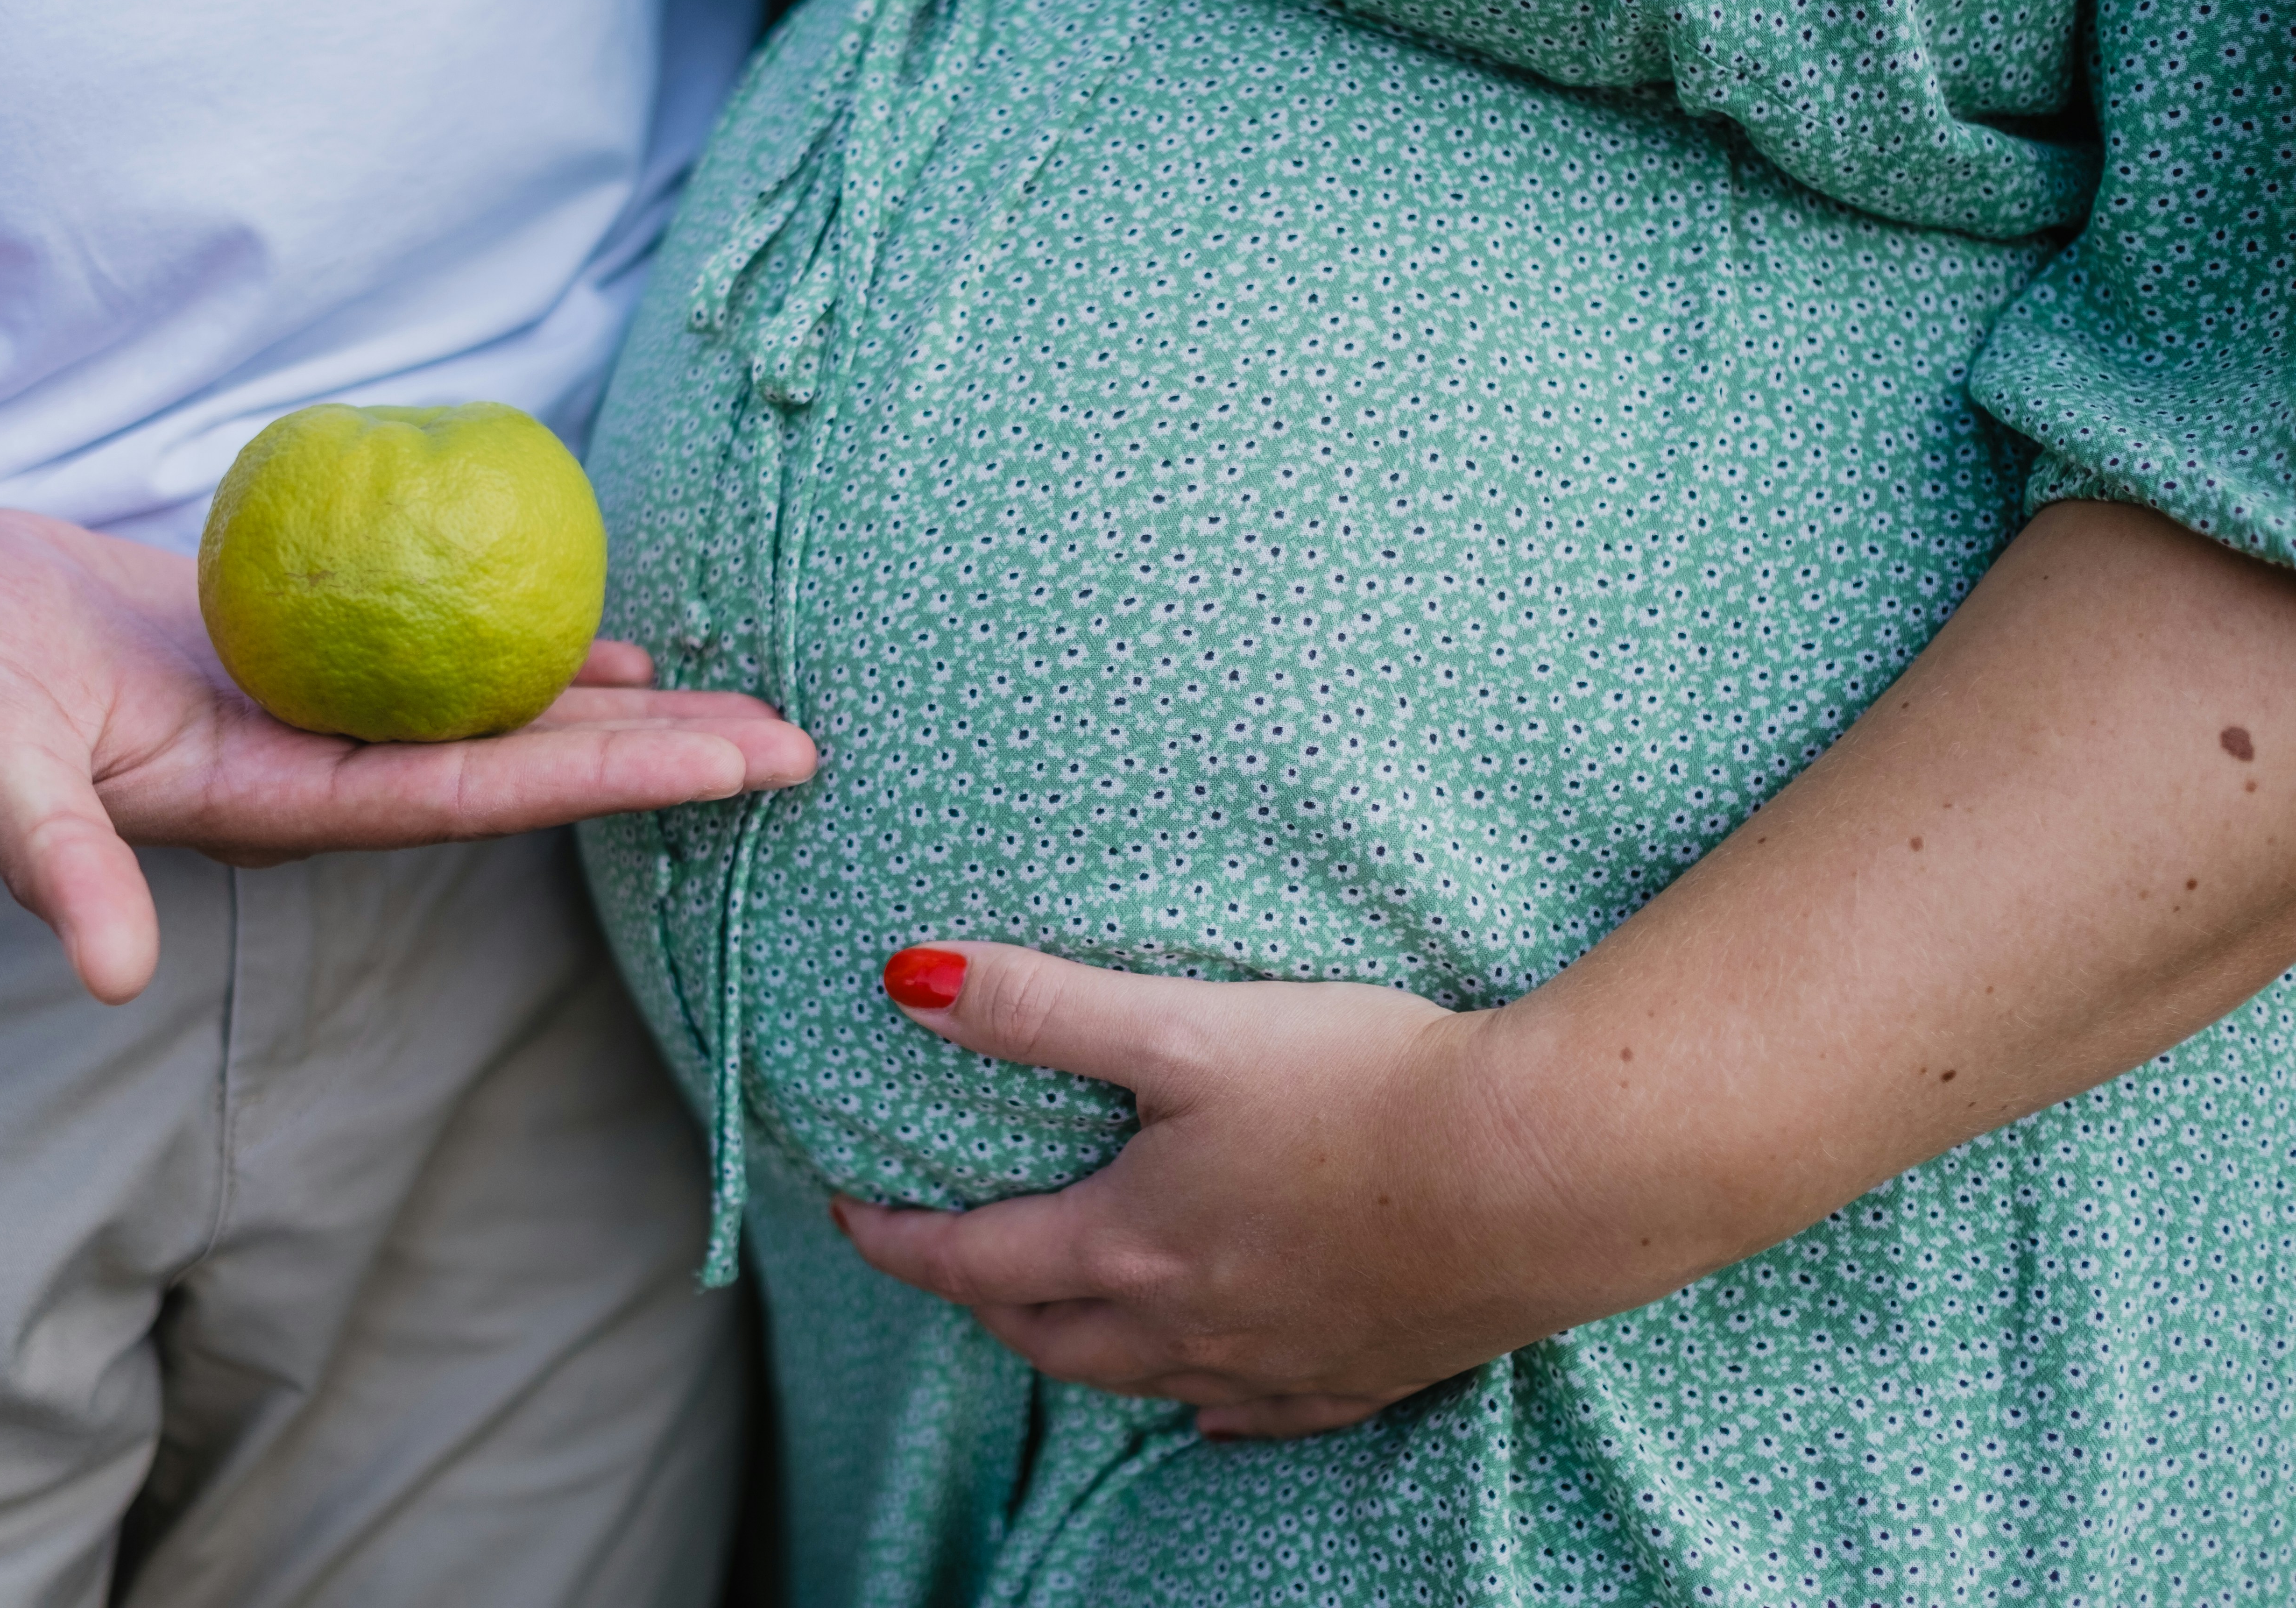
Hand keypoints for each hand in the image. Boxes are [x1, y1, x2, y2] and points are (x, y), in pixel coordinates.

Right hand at [0, 498, 815, 1003]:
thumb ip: (46, 861)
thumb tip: (104, 973)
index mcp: (275, 810)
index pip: (472, 803)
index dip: (601, 784)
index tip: (725, 768)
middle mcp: (323, 777)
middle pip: (523, 774)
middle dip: (660, 767)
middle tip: (800, 749)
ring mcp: (326, 720)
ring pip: (507, 721)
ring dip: (626, 720)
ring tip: (750, 710)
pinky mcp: (315, 658)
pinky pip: (454, 659)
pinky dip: (543, 658)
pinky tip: (627, 652)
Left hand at [832, 941, 1569, 1440]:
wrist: (1541, 1169)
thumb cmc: (1360, 1087)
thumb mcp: (1180, 1027)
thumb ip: (1041, 1007)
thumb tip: (907, 983)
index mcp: (1133, 1245)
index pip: (974, 1259)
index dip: (899, 1238)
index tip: (854, 1211)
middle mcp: (1192, 1325)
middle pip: (1051, 1334)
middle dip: (985, 1299)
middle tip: (953, 1259)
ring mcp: (1284, 1360)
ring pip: (1147, 1379)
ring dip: (1085, 1350)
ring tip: (1060, 1315)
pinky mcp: (1368, 1368)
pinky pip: (1265, 1412)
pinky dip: (1217, 1406)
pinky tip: (1214, 1405)